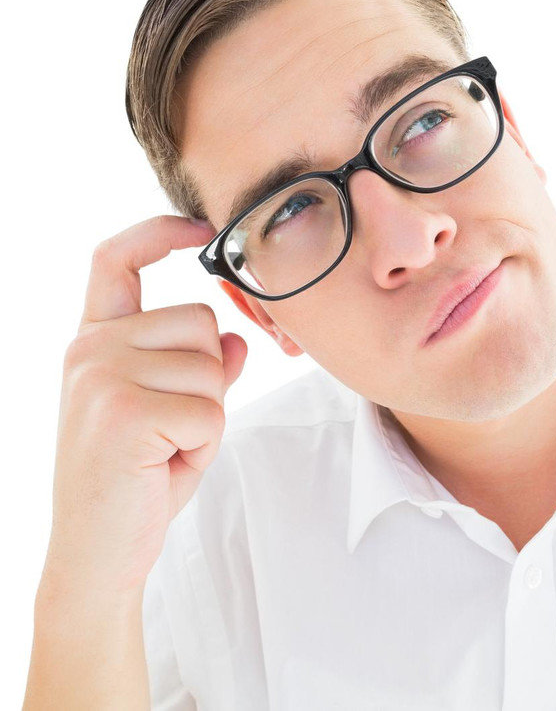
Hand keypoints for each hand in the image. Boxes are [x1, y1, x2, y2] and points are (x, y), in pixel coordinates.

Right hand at [41, 215, 246, 595]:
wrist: (97, 555)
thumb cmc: (137, 479)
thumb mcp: (174, 413)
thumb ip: (202, 369)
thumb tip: (239, 340)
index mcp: (95, 339)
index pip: (116, 258)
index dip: (159, 231)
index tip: (201, 228)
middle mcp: (89, 347)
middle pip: (201, 321)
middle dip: (210, 378)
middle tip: (174, 428)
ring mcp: (100, 376)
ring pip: (212, 366)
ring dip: (209, 415)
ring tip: (168, 448)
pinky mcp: (122, 411)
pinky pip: (209, 410)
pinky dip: (205, 444)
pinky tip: (165, 466)